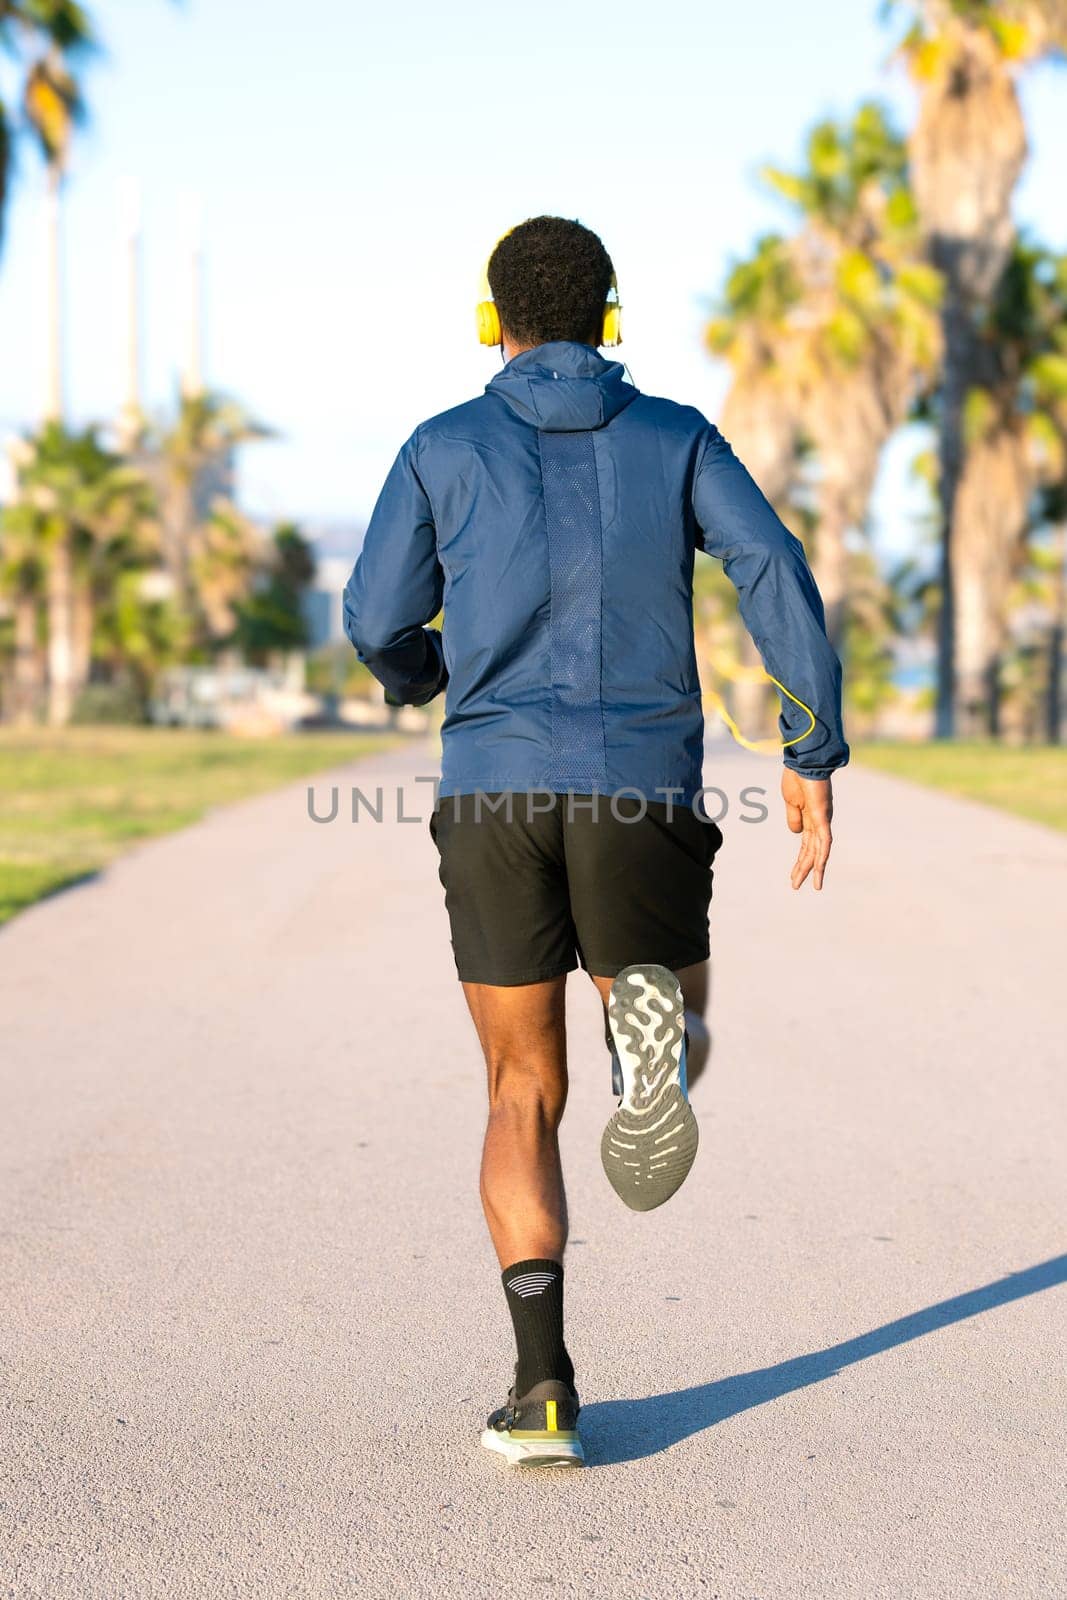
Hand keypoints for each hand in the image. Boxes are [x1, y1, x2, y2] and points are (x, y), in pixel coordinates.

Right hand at [781, 770, 833, 891]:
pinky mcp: (823, 816)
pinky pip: (825, 840)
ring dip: (815, 869)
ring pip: (820, 850)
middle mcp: (819, 821)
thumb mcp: (790, 801)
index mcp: (810, 817)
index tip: (793, 876)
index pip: (805, 844)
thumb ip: (794, 818)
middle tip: (795, 886)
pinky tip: (819, 869)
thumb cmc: (796, 776)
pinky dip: (822, 856)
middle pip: (812, 851)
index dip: (800, 860)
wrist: (803, 760)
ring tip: (813, 886)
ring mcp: (823, 819)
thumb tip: (796, 834)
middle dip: (804, 869)